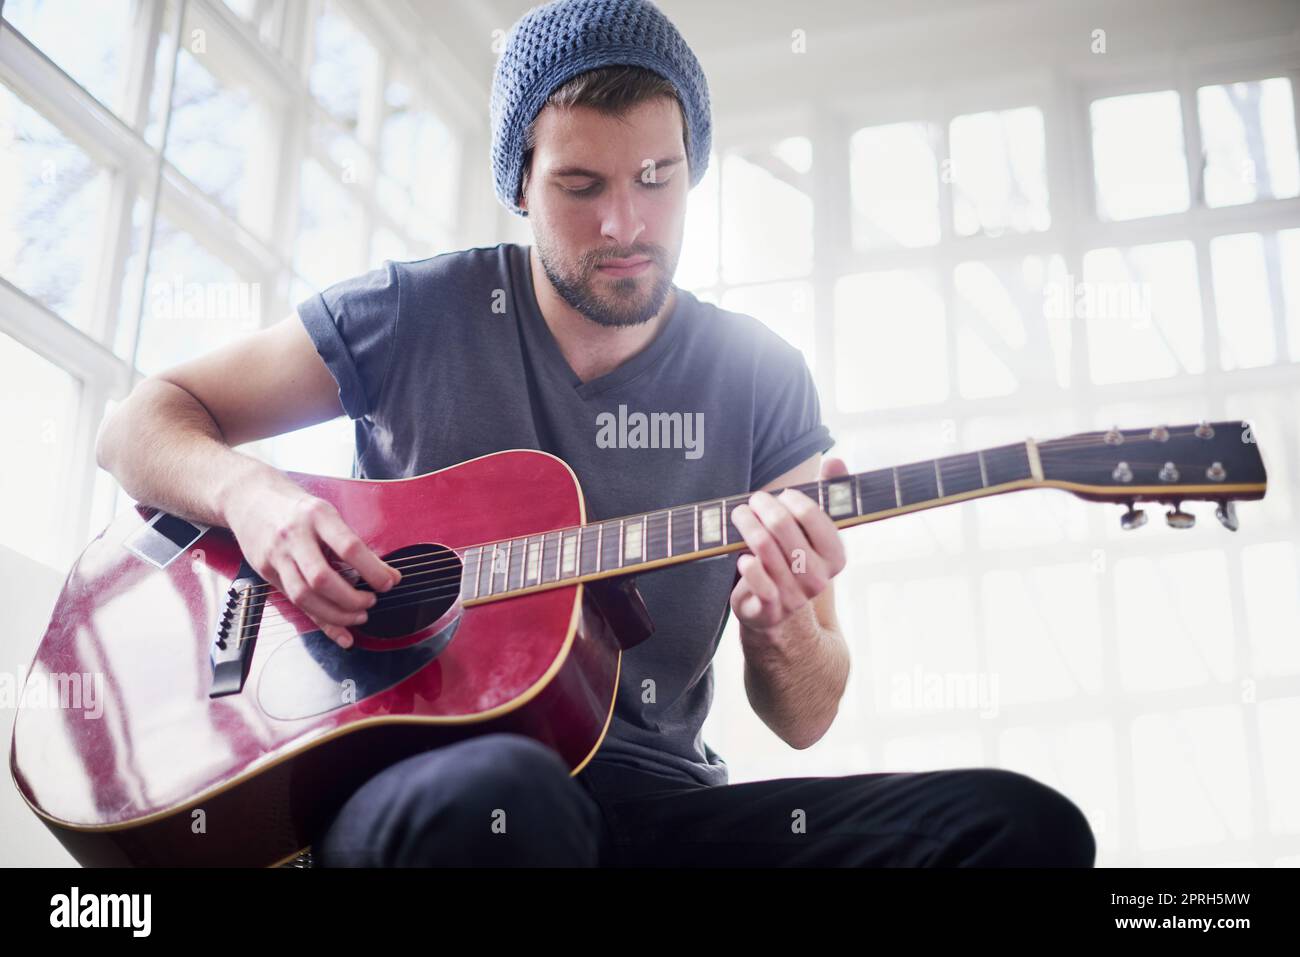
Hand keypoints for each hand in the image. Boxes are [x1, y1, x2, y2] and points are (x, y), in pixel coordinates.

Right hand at [225, 478, 400, 647]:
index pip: (348, 547)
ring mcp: (276, 555)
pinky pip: (295, 603)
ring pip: (304, 596)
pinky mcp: (265, 572)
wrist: (249, 498)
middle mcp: (294, 536)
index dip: (372, 570)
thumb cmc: (296, 508)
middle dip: (351, 599)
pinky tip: (339, 634)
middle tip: (371, 602)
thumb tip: (388, 575)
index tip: (389, 582)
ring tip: (359, 616)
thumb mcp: (327, 514)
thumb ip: (353, 544)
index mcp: (317, 516)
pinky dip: (320, 622)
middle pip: (322, 578)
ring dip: (336, 614)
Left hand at [728, 456, 848, 634]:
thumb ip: (827, 494)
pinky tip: (742, 555)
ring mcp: (794, 596)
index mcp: (836, 557)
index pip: (815, 516)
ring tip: (739, 513)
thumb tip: (836, 460)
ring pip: (763, 547)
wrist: (774, 610)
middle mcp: (818, 579)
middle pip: (783, 527)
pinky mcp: (770, 610)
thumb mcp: (812, 530)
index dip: (794, 499)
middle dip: (763, 506)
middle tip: (754, 500)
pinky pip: (757, 579)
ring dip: (746, 523)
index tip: (782, 494)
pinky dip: (747, 563)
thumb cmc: (793, 559)